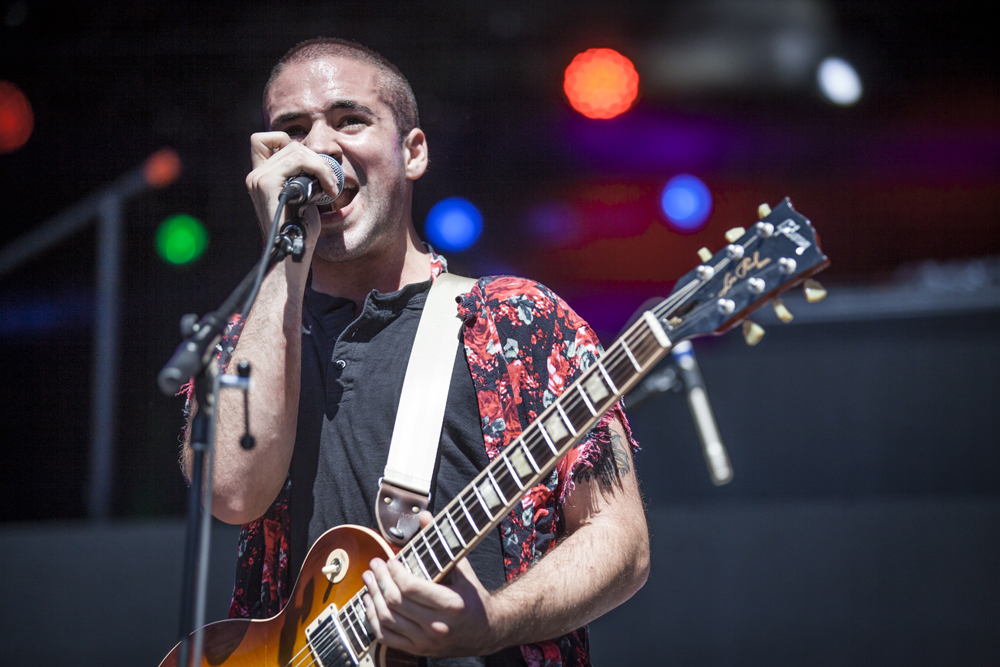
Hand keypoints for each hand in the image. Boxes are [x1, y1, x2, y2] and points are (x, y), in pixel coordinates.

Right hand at [245, 132, 340, 244]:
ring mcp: (258, 178)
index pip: (264, 140)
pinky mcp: (266, 183)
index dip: (288, 143)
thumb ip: (302, 178)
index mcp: (260, 177)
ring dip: (321, 166)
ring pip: (296, 149)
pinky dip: (319, 169)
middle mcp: (255, 176)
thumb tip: (320, 162)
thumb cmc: (301, 230)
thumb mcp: (302, 197)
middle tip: (330, 181)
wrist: (293, 251)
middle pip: (289, 143)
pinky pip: (298, 160)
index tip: (310, 167)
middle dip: (316, 159)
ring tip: (330, 186)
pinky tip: (327, 188)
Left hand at [362, 513, 501, 656]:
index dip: (395, 572)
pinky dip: (373, 619)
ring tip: (370, 580)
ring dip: (373, 597)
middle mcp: (437, 626)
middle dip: (380, 580)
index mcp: (451, 604)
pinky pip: (386, 636)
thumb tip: (424, 515)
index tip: (390, 561)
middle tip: (374, 566)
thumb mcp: (462, 568)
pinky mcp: (418, 650)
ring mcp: (426, 641)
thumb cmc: (473, 596)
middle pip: (395, 601)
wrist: (486, 631)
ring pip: (387, 619)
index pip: (411, 587)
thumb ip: (442, 542)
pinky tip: (369, 603)